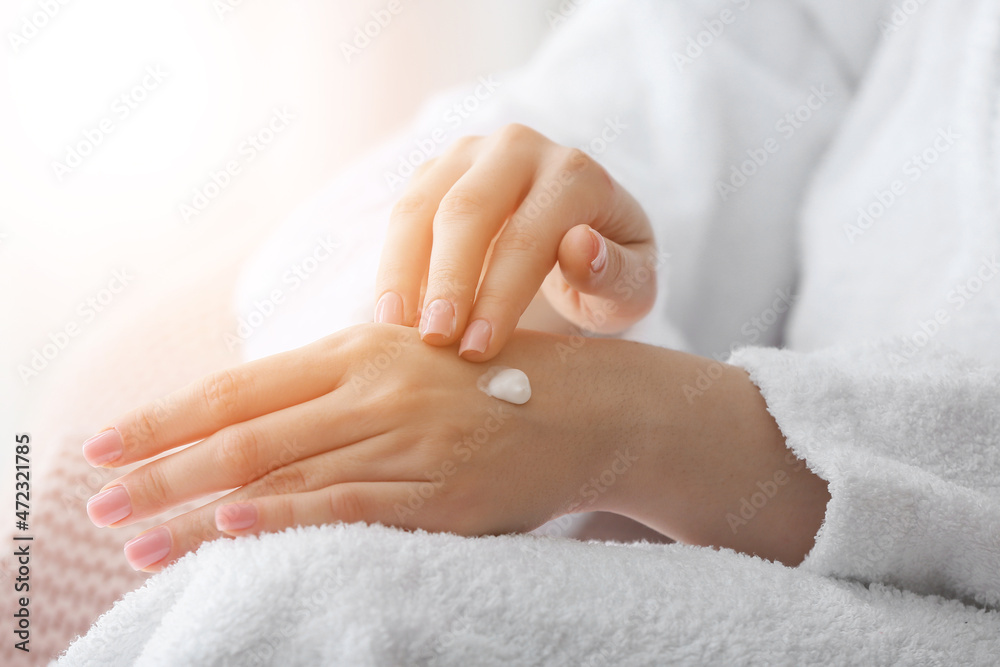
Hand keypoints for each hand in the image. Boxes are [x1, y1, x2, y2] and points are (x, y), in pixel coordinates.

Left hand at [82, 325, 828, 571]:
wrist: (589, 403)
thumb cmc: (490, 377)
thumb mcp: (407, 361)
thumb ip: (336, 386)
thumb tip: (252, 419)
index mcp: (361, 346)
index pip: (242, 385)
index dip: (167, 416)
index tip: (106, 443)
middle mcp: (374, 385)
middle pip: (245, 432)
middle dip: (162, 471)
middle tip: (100, 503)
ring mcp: (405, 437)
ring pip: (284, 474)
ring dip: (200, 509)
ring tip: (136, 537)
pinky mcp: (438, 489)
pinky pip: (349, 504)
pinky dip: (285, 518)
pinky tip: (230, 530)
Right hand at [374, 123, 658, 360]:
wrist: (581, 237)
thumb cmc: (610, 272)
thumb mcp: (633, 285)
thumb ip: (615, 273)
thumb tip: (579, 246)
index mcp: (576, 174)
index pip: (530, 234)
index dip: (500, 294)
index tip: (477, 349)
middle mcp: (520, 148)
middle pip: (467, 210)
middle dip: (447, 280)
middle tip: (434, 340)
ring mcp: (471, 154)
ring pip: (420, 206)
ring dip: (402, 271)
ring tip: (393, 330)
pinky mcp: (436, 171)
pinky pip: (402, 214)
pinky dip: (393, 265)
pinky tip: (391, 315)